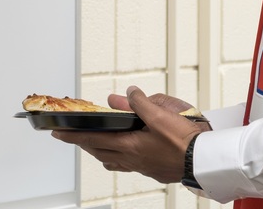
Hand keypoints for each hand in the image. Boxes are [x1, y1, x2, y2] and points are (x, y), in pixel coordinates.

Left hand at [51, 86, 209, 183]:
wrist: (205, 160)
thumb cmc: (185, 141)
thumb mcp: (159, 114)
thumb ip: (139, 103)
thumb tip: (125, 95)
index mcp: (129, 146)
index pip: (93, 139)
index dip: (73, 135)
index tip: (57, 133)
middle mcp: (132, 159)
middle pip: (99, 151)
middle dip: (82, 142)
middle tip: (71, 136)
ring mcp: (142, 166)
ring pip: (111, 159)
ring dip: (98, 149)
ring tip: (92, 142)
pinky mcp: (152, 168)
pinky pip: (125, 163)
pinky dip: (116, 155)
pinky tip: (120, 152)